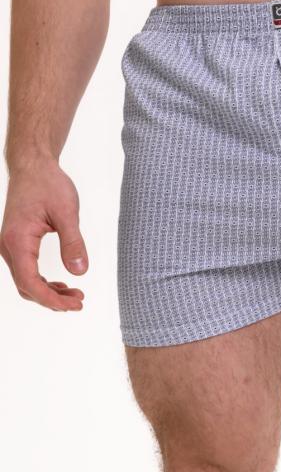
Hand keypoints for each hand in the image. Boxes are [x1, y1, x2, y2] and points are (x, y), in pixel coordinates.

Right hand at [0, 159, 87, 310]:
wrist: (33, 166)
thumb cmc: (48, 184)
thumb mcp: (67, 212)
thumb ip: (73, 242)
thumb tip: (80, 271)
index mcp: (18, 240)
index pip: (30, 282)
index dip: (51, 299)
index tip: (74, 305)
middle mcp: (8, 246)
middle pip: (26, 286)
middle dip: (52, 299)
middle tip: (79, 302)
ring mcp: (10, 246)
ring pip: (25, 281)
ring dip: (48, 292)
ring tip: (74, 296)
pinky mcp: (17, 243)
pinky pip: (26, 270)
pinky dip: (42, 281)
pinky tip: (61, 284)